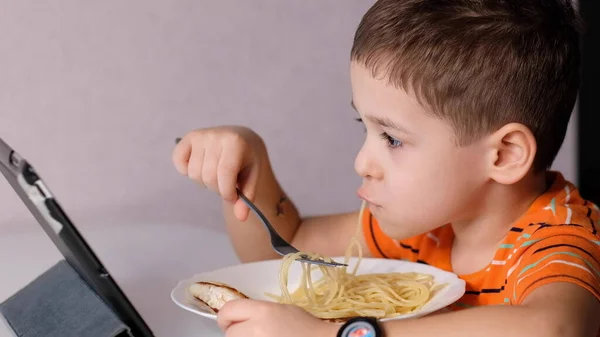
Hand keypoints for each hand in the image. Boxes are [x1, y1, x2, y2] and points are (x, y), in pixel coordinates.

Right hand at [172, 126, 265, 220]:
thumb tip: (241, 218)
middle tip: (226, 183)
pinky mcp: (188, 138)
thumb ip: (247, 197)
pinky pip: (178, 161)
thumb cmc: (247, 160)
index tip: (233, 197)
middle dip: (217, 188)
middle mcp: (216, 135)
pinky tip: (200, 167)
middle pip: (208, 176)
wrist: (241, 139)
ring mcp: (200, 135)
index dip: (227, 192)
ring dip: (204, 181)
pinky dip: (186, 171)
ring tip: (215, 174)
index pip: (225, 174)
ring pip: (194, 173)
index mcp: (235, 142)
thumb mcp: (252, 177)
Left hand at [217, 299, 336, 336]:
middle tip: (248, 333)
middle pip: (230, 333)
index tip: (231, 321)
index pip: (228, 310)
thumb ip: (258, 312)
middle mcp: (256, 329)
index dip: (227, 317)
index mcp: (262, 311)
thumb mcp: (280, 309)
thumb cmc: (305, 327)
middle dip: (236, 333)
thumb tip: (240, 319)